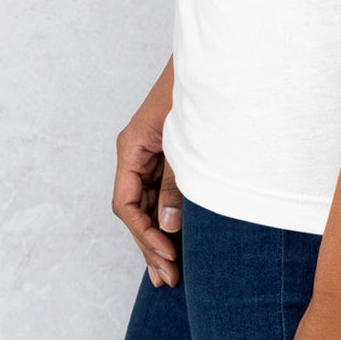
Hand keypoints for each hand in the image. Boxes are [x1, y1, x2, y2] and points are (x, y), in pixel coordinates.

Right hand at [112, 57, 182, 285]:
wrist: (215, 60)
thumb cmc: (198, 92)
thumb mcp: (185, 142)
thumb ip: (176, 184)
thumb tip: (167, 226)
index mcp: (131, 147)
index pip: (125, 203)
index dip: (143, 234)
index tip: (167, 255)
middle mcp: (136, 153)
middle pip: (134, 210)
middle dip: (149, 244)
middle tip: (169, 279)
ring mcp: (151, 155)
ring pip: (146, 205)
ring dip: (157, 237)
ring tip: (169, 275)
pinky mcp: (167, 155)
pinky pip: (161, 193)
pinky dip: (168, 218)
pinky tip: (177, 242)